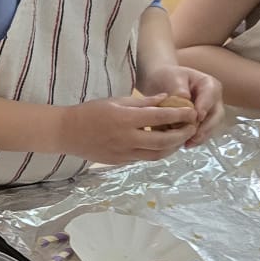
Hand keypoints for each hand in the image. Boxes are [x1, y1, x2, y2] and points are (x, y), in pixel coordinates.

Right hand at [56, 95, 194, 164]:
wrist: (66, 132)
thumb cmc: (90, 112)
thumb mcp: (116, 101)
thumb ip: (143, 102)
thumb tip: (166, 99)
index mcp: (126, 119)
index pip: (160, 117)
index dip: (180, 115)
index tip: (193, 112)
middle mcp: (127, 138)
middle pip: (164, 141)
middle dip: (182, 134)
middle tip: (192, 128)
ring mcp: (123, 152)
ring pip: (157, 154)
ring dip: (173, 147)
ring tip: (180, 139)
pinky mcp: (120, 162)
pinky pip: (144, 158)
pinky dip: (157, 152)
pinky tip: (162, 146)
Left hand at [141, 65, 224, 146]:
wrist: (161, 82)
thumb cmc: (168, 77)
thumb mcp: (172, 77)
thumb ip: (178, 88)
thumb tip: (184, 98)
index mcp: (209, 85)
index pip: (211, 96)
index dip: (205, 107)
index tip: (197, 117)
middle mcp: (213, 100)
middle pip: (216, 115)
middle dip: (206, 127)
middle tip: (194, 136)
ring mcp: (209, 112)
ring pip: (211, 126)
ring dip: (201, 136)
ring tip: (188, 144)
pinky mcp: (201, 122)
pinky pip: (202, 132)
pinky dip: (194, 139)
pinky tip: (184, 145)